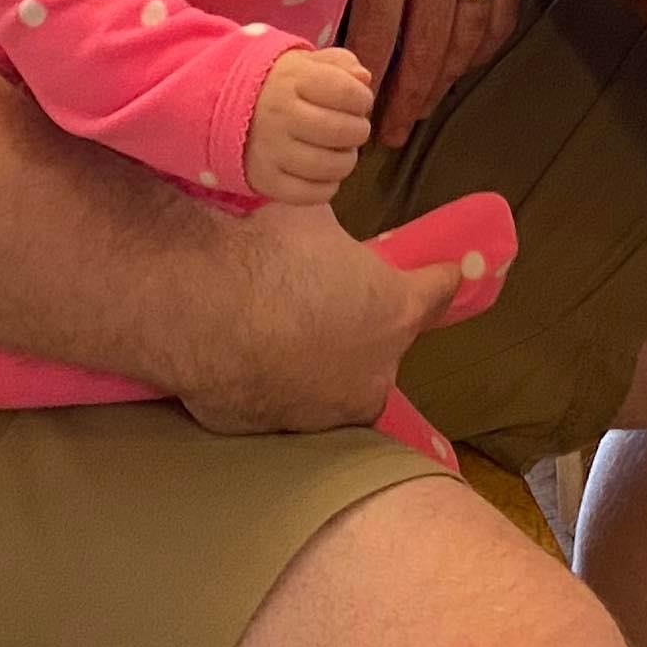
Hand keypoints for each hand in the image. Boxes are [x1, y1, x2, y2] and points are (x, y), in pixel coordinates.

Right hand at [171, 201, 467, 435]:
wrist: (201, 306)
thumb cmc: (268, 251)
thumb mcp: (313, 218)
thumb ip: (335, 235)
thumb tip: (329, 228)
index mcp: (394, 313)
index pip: (435, 294)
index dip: (438, 281)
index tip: (445, 275)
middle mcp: (369, 373)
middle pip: (384, 355)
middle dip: (365, 334)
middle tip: (331, 306)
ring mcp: (322, 412)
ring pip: (333, 391)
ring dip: (318, 369)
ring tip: (282, 336)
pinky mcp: (272, 429)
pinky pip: (279, 406)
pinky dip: (269, 386)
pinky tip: (245, 360)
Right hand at [244, 44, 378, 204]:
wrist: (221, 109)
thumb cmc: (277, 85)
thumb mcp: (304, 63)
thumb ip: (339, 63)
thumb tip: (363, 78)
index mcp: (290, 79)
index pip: (347, 92)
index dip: (362, 98)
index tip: (358, 100)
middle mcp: (278, 115)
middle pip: (344, 132)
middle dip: (358, 130)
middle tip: (351, 127)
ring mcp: (270, 151)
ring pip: (332, 166)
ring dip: (346, 159)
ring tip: (338, 149)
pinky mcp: (265, 181)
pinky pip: (314, 194)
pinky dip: (328, 186)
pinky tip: (323, 171)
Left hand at [343, 0, 530, 145]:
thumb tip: (323, 26)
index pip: (376, 30)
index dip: (366, 77)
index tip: (352, 107)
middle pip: (425, 47)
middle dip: (406, 98)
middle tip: (388, 134)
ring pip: (465, 39)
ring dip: (444, 82)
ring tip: (422, 108)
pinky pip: (501, 15)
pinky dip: (483, 49)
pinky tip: (462, 66)